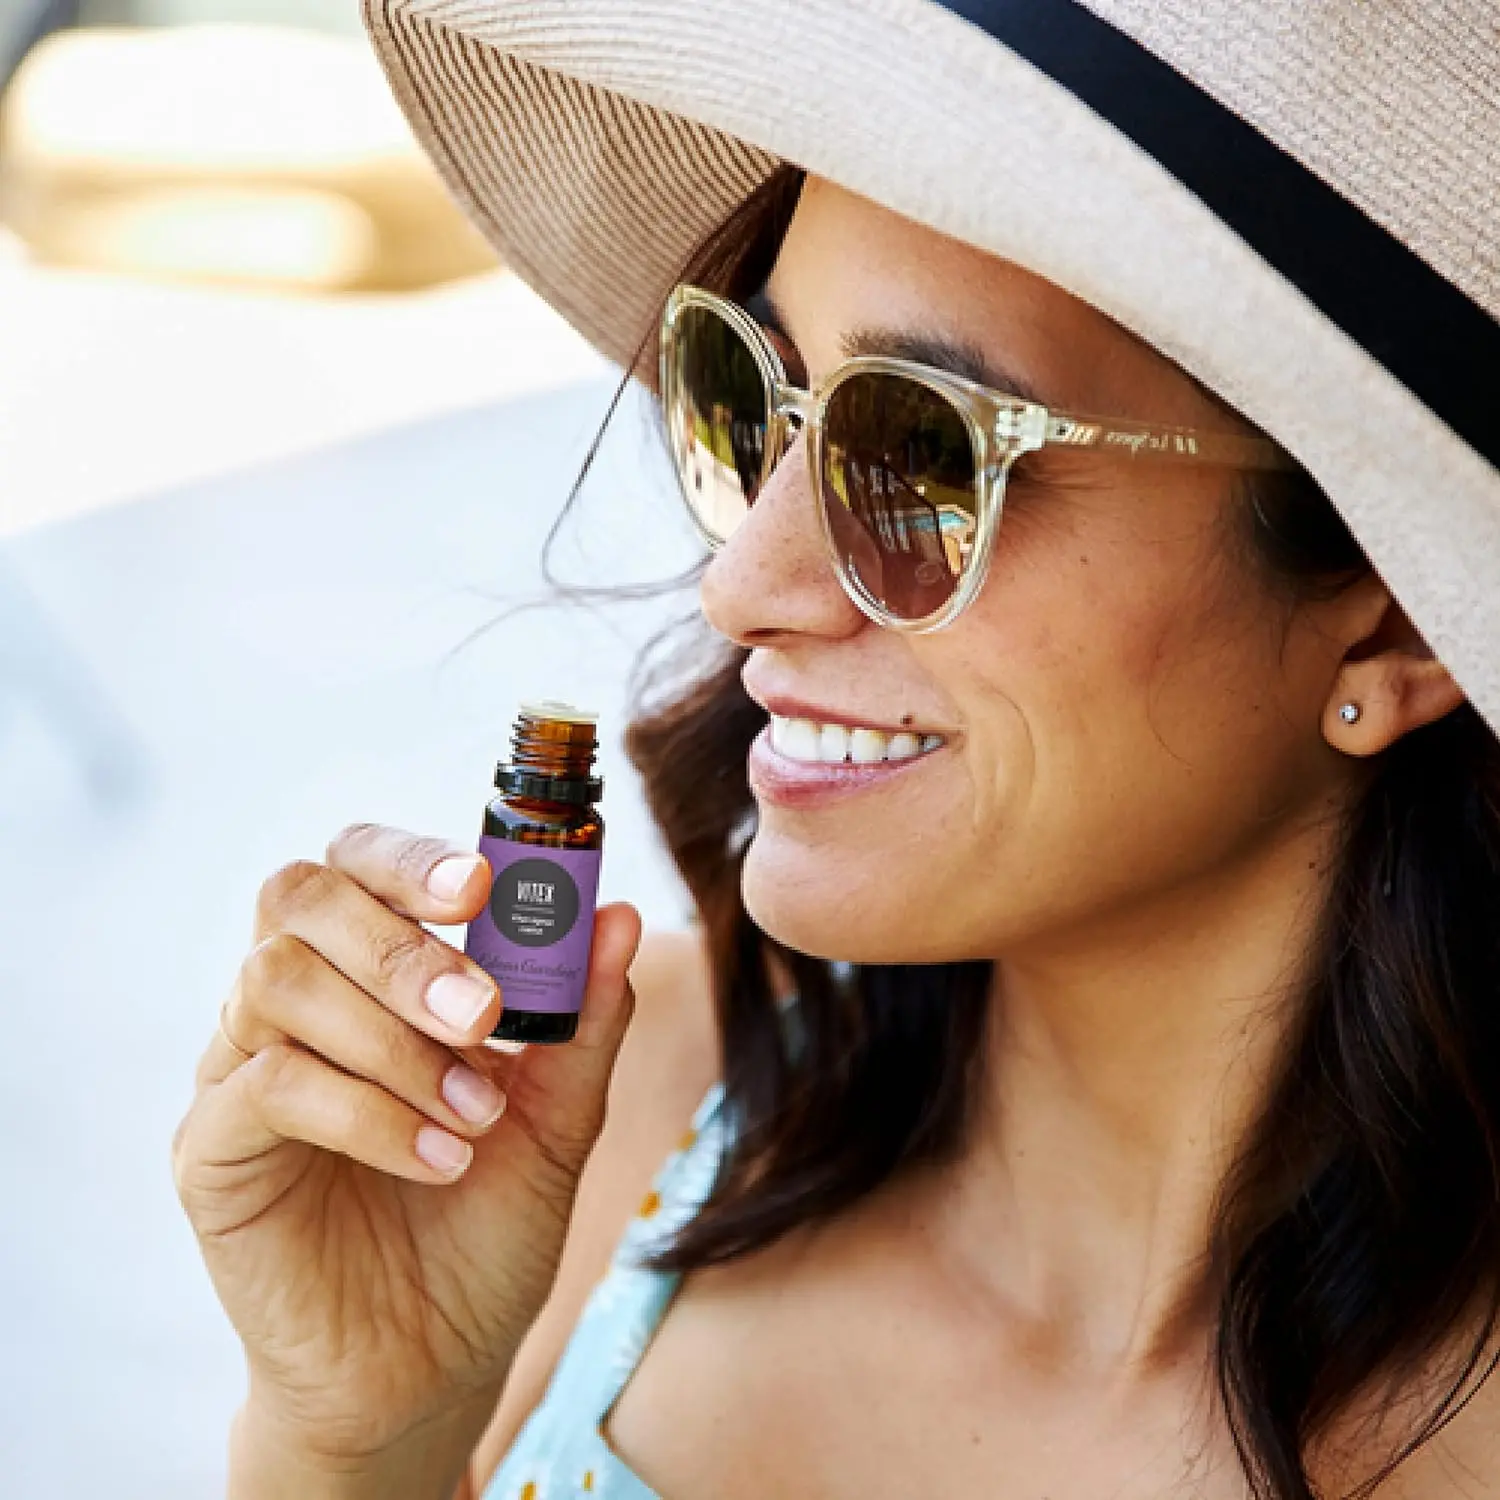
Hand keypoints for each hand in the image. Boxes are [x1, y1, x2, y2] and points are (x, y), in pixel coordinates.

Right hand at [171, 824, 639, 1480]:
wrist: (432, 1363)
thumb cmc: (486, 1225)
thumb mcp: (559, 1118)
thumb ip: (584, 1019)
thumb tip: (615, 915)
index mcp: (368, 974)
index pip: (358, 863)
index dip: (412, 858)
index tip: (484, 886)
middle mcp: (294, 1003)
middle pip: (302, 896)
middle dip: (404, 946)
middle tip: (486, 1014)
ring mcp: (239, 1069)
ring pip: (279, 982)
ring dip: (393, 1041)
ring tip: (473, 1116)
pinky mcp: (209, 1150)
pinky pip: (266, 1085)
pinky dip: (366, 1112)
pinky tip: (437, 1158)